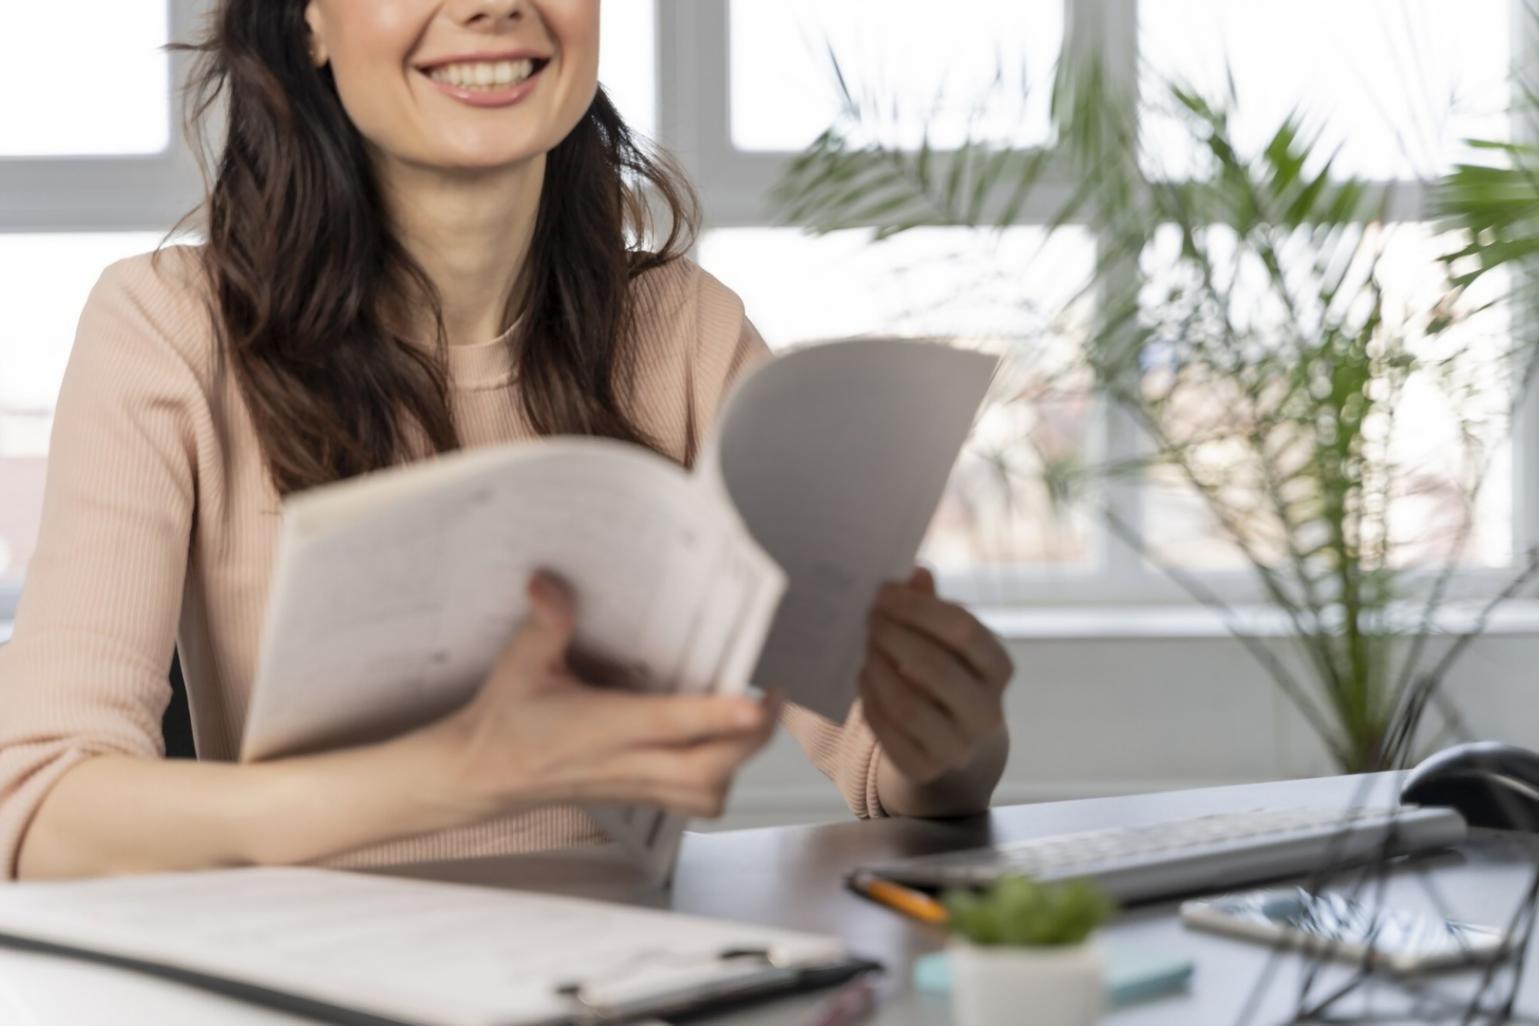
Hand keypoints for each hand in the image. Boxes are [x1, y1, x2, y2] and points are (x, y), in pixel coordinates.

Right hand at [429, 572, 777, 820]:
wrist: (481, 776)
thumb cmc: (504, 721)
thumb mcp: (520, 663)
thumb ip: (544, 623)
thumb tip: (549, 583)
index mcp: (601, 727)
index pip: (670, 725)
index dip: (717, 716)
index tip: (757, 702)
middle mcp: (624, 762)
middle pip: (707, 768)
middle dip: (752, 739)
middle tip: (776, 699)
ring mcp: (634, 785)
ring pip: (706, 793)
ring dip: (741, 762)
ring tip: (757, 723)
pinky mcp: (637, 797)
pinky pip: (694, 803)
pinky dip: (720, 782)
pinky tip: (724, 752)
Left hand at [860, 567, 1012, 788]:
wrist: (953, 742)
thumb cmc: (947, 673)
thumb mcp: (948, 640)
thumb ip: (933, 607)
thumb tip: (917, 572)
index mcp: (1000, 669)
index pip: (964, 631)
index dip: (919, 608)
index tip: (883, 593)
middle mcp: (988, 712)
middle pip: (935, 667)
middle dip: (893, 636)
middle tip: (867, 618)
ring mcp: (958, 746)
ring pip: (907, 704)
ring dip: (877, 668)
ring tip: (863, 647)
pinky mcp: (925, 768)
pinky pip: (888, 733)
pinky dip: (870, 701)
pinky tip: (863, 677)